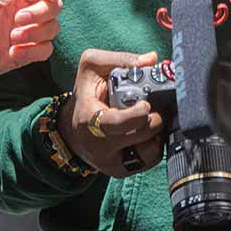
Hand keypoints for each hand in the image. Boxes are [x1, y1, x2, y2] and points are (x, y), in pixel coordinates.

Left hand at [0, 0, 62, 84]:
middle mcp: (23, 11)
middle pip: (54, 7)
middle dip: (42, 13)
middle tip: (18, 20)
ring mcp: (26, 33)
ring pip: (53, 28)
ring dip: (37, 33)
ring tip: (12, 38)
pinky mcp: (25, 53)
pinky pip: (45, 50)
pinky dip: (34, 52)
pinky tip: (13, 52)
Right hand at [60, 49, 165, 176]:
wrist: (73, 129)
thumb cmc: (87, 94)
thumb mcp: (92, 67)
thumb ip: (120, 59)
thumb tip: (151, 59)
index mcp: (88, 118)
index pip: (114, 124)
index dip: (136, 116)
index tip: (146, 105)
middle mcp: (98, 144)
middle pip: (139, 135)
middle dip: (154, 119)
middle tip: (154, 109)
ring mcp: (110, 161)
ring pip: (149, 151)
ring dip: (157, 133)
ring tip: (151, 120)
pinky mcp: (120, 171)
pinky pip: (150, 161)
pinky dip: (155, 145)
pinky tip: (148, 133)